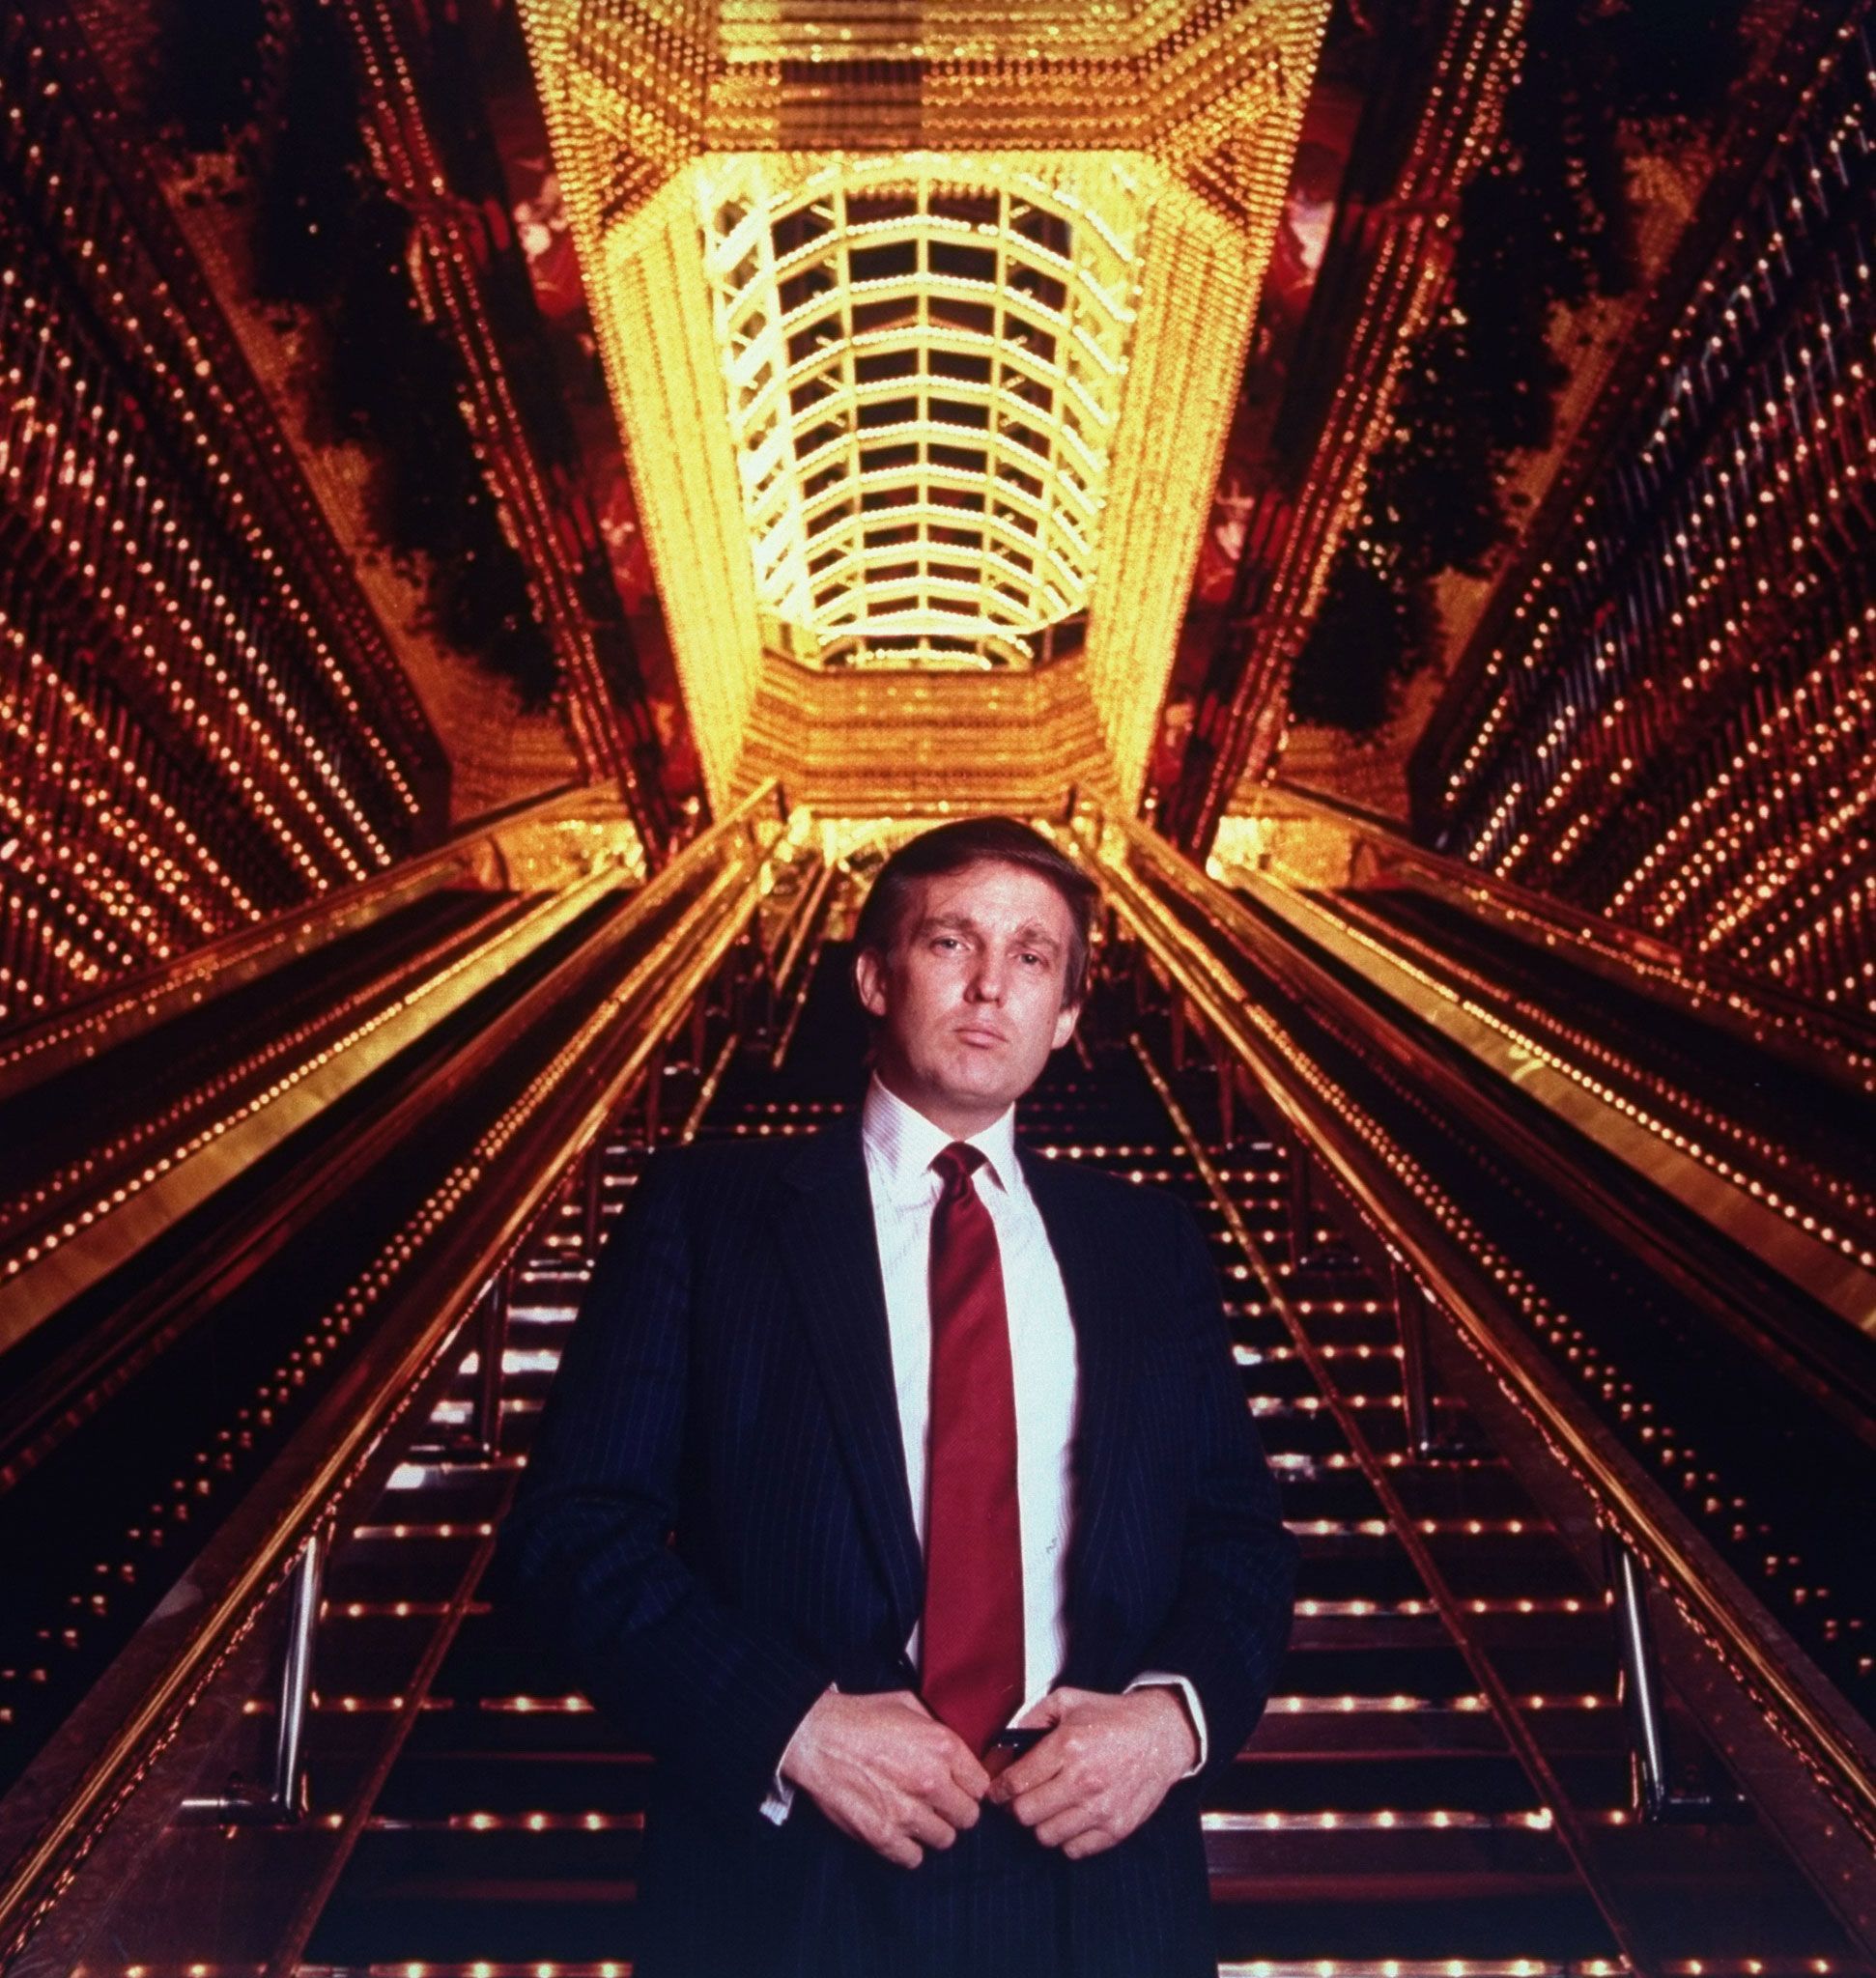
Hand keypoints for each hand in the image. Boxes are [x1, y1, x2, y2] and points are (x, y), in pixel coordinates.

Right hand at [780, 1689, 988, 1868]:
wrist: (816, 1737)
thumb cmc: (859, 1719)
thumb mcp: (908, 1705)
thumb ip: (939, 1729)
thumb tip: (958, 1751)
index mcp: (942, 1746)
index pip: (981, 1785)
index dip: (969, 1786)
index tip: (958, 1787)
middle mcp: (931, 1781)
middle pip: (968, 1817)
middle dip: (955, 1809)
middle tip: (938, 1803)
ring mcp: (907, 1812)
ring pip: (945, 1840)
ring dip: (932, 1829)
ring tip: (915, 1815)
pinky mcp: (883, 1835)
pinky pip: (914, 1858)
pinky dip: (908, 1848)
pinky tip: (898, 1829)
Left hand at [990, 1686, 1197, 1859]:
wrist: (1162, 1735)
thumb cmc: (1113, 1717)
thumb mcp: (1067, 1700)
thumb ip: (1030, 1719)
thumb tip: (1002, 1749)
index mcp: (1067, 1745)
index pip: (1015, 1782)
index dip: (998, 1790)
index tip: (996, 1791)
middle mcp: (1083, 1780)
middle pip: (1025, 1814)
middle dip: (1017, 1806)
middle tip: (1022, 1798)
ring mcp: (1101, 1808)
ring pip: (1046, 1836)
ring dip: (1042, 1823)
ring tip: (1049, 1807)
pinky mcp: (1117, 1829)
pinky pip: (1074, 1850)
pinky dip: (1067, 1838)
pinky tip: (1072, 1817)